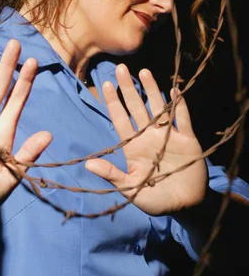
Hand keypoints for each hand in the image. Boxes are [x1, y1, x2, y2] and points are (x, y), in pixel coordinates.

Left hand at [85, 64, 207, 215]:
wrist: (184, 206)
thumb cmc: (154, 199)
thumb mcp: (129, 189)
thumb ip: (111, 175)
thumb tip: (88, 164)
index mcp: (133, 147)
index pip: (120, 120)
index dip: (113, 102)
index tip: (106, 84)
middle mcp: (149, 137)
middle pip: (137, 108)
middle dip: (129, 88)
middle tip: (120, 68)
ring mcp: (168, 137)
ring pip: (158, 108)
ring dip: (152, 90)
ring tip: (144, 72)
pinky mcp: (187, 141)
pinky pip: (182, 120)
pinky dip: (179, 106)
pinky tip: (174, 91)